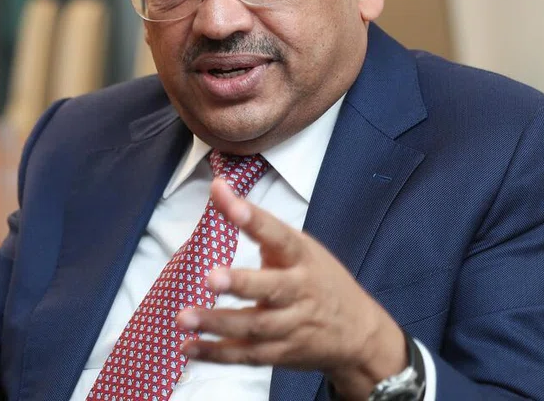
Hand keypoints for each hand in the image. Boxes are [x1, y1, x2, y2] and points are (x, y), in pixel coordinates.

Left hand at [176, 179, 405, 399]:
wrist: (358, 334)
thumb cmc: (319, 279)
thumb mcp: (299, 247)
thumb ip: (258, 223)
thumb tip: (216, 188)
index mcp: (303, 258)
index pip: (280, 236)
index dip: (256, 221)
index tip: (231, 204)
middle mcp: (299, 292)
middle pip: (271, 289)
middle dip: (242, 284)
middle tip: (211, 278)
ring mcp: (291, 327)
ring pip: (254, 327)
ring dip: (217, 323)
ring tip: (184, 317)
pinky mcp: (281, 354)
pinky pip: (246, 355)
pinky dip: (216, 354)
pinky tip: (188, 347)